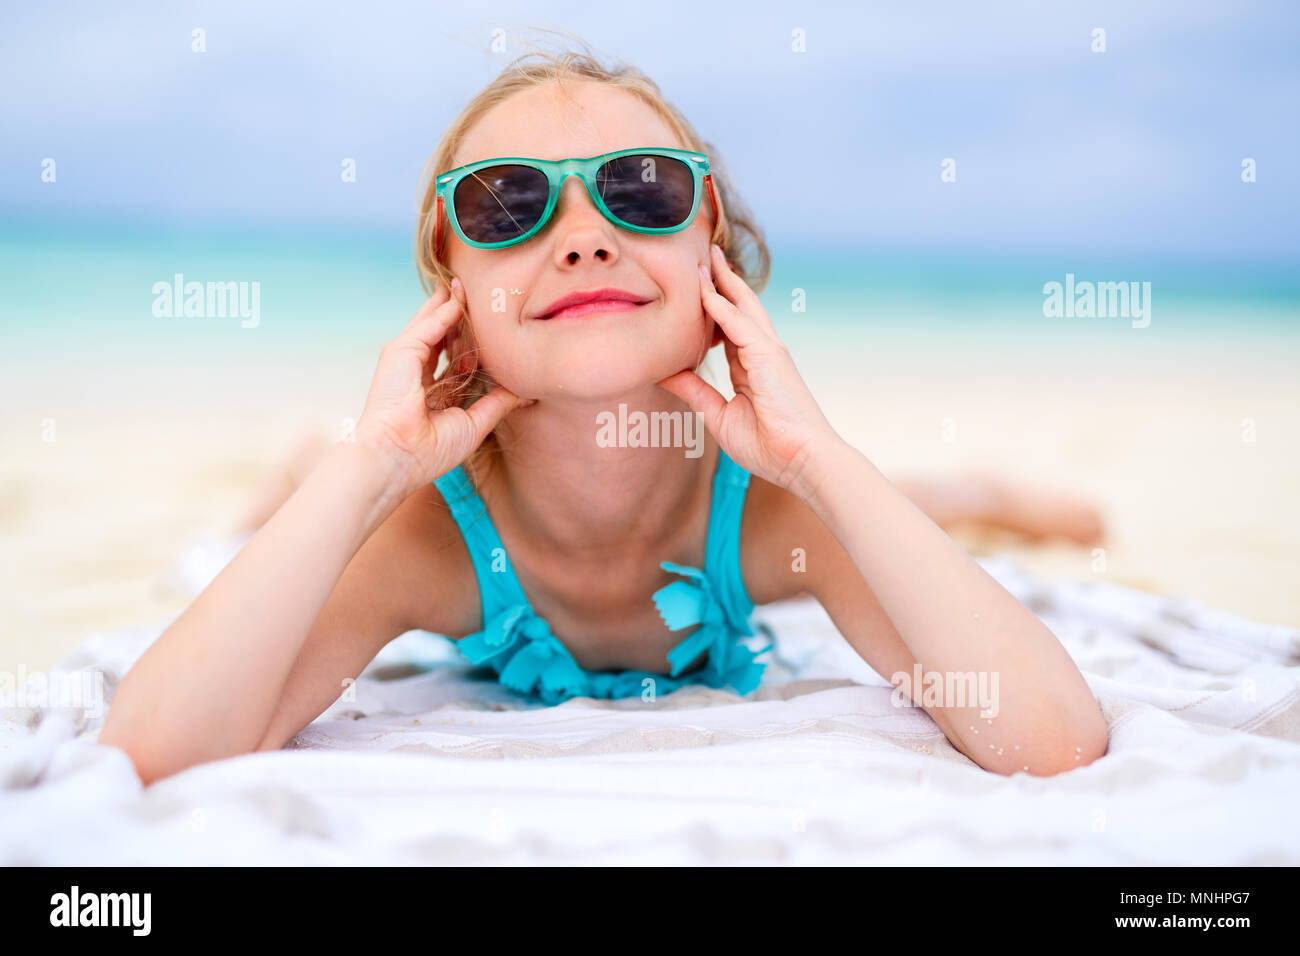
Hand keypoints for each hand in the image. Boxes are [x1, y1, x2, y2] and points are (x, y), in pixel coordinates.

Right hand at [355, 278, 521, 494]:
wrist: (398, 455)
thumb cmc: (429, 450)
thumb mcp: (474, 423)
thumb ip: (496, 403)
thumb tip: (523, 392)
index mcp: (430, 393)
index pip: (452, 360)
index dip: (471, 346)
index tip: (490, 333)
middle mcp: (416, 373)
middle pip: (442, 338)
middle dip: (458, 318)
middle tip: (475, 296)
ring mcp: (406, 360)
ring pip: (433, 325)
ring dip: (450, 305)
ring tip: (465, 285)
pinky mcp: (401, 350)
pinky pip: (430, 324)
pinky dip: (446, 311)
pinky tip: (460, 299)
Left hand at [657, 243, 840, 498]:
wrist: (802, 462)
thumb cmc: (768, 446)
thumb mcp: (718, 414)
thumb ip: (694, 391)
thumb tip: (664, 373)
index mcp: (753, 366)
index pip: (729, 327)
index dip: (713, 306)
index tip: (696, 287)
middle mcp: (763, 352)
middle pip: (740, 307)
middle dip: (722, 281)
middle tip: (703, 256)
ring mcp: (769, 351)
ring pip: (742, 306)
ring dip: (722, 281)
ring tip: (705, 258)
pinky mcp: (769, 356)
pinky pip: (739, 324)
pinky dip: (719, 306)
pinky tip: (702, 291)